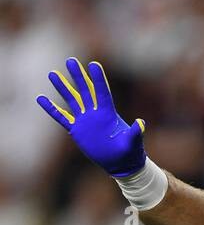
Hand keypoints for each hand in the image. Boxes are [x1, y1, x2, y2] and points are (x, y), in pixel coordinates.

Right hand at [37, 58, 146, 176]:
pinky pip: (61, 117)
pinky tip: (41, 98)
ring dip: (62, 87)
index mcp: (108, 114)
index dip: (98, 79)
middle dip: (78, 76)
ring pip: (72, 100)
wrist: (121, 164)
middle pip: (85, 91)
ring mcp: (85, 120)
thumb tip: (141, 123)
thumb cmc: (130, 153)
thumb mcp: (133, 143)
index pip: (102, 93)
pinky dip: (51, 109)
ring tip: (52, 74)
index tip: (93, 64)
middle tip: (70, 60)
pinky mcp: (77, 130)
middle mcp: (95, 113)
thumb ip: (135, 133)